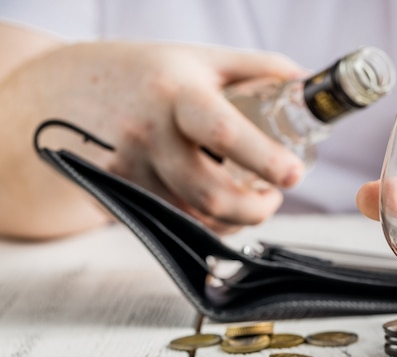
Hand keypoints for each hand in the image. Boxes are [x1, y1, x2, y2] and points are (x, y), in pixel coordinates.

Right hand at [2, 40, 305, 235]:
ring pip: (191, 220)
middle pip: (210, 195)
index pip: (223, 132)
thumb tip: (307, 85)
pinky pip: (167, 224)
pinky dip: (199, 224)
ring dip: (230, 221)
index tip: (293, 174)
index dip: (263, 158)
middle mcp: (146, 135)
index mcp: (174, 94)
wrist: (56, 92)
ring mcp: (125, 171)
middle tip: (273, 198)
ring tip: (246, 202)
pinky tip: (209, 207)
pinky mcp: (112, 197)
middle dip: (254, 209)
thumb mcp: (197, 59)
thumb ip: (256, 68)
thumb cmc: (142, 74)